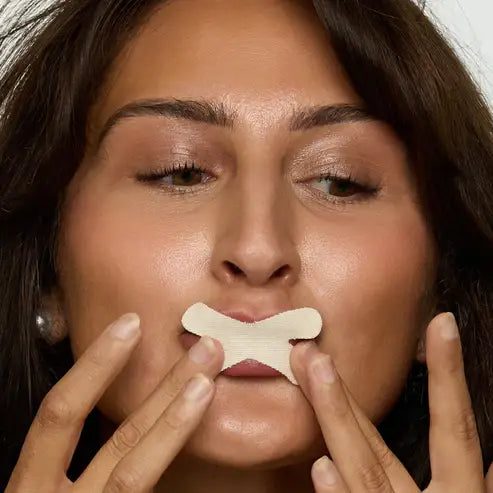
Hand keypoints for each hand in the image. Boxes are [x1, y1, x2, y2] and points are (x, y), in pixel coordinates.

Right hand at [5, 313, 223, 491]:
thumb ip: (65, 464)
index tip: (131, 326)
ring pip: (136, 470)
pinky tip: (201, 435)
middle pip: (117, 436)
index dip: (96, 366)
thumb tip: (106, 415)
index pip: (61, 414)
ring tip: (208, 384)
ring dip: (177, 423)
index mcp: (30, 488)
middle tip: (206, 347)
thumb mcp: (40, 492)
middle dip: (163, 387)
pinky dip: (180, 474)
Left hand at [290, 312, 492, 491]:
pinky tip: (321, 467)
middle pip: (380, 450)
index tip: (442, 322)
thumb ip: (484, 478)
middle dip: (346, 401)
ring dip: (334, 426)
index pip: (454, 427)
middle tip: (316, 356)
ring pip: (362, 474)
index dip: (449, 374)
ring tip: (313, 379)